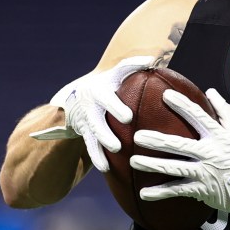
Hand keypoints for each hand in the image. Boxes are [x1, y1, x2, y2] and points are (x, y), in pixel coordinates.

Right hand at [30, 56, 154, 171]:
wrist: (79, 94)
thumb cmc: (108, 82)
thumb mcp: (116, 72)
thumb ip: (132, 65)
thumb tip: (151, 61)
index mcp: (99, 90)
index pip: (107, 98)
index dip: (115, 107)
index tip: (128, 118)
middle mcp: (90, 106)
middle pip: (96, 121)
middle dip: (105, 133)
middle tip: (117, 146)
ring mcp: (86, 121)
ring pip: (92, 137)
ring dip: (100, 149)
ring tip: (110, 160)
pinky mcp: (85, 133)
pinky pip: (89, 147)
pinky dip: (96, 157)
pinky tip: (106, 169)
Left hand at [129, 88, 229, 229]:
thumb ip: (224, 111)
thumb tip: (210, 91)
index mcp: (219, 137)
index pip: (199, 117)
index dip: (183, 105)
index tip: (166, 95)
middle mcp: (210, 154)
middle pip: (180, 145)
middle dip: (158, 140)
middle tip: (138, 136)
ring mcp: (204, 173)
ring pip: (175, 168)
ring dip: (153, 165)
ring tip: (134, 161)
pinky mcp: (200, 189)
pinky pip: (177, 191)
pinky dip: (160, 193)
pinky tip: (143, 194)